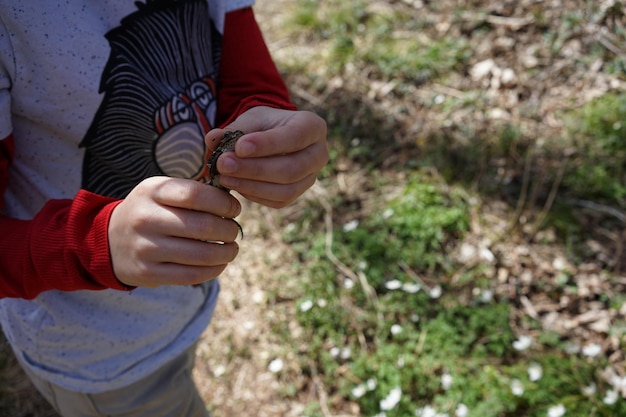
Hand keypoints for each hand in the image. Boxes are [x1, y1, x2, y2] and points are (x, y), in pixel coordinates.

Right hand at [108, 177, 240, 286]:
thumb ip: (192, 192)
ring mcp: (146, 247)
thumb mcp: (161, 191)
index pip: (195, 195)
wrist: (110, 239)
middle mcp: (146, 218)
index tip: (234, 209)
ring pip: (201, 254)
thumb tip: (232, 203)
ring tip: (231, 248)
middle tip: (233, 231)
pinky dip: (214, 270)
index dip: (223, 203)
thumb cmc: (150, 211)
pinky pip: (191, 275)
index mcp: (153, 191)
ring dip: (226, 252)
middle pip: (203, 226)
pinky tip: (220, 263)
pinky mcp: (148, 273)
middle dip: (228, 230)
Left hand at [205, 107, 327, 207]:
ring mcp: (311, 177)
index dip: (267, 145)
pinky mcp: (298, 193)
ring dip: (252, 185)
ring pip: (286, 189)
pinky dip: (255, 195)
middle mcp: (319, 154)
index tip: (239, 147)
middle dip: (255, 169)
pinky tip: (236, 185)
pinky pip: (278, 201)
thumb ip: (234, 129)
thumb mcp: (250, 119)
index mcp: (313, 126)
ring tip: (224, 177)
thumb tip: (212, 139)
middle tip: (224, 164)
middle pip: (291, 169)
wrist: (272, 137)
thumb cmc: (263, 125)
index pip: (294, 138)